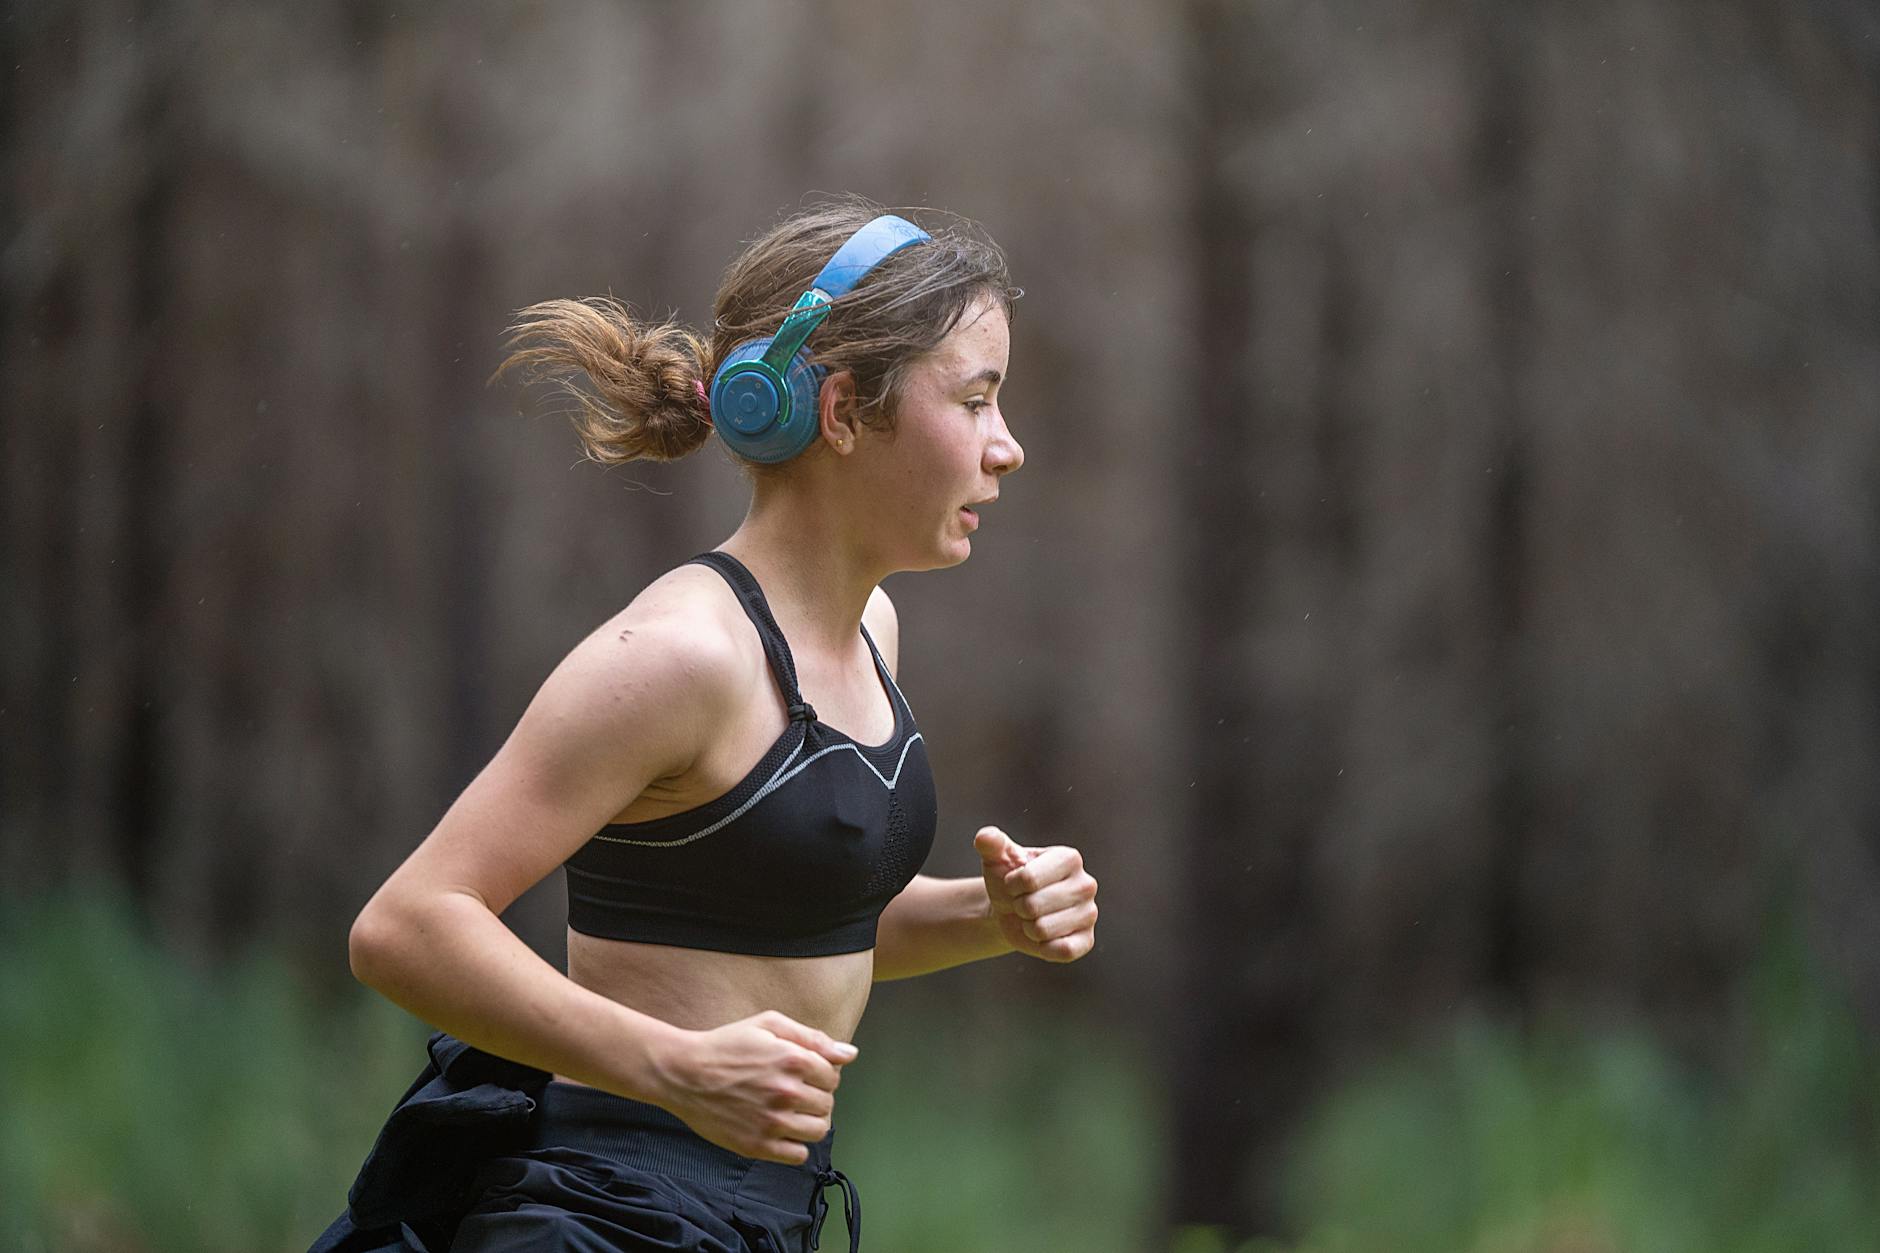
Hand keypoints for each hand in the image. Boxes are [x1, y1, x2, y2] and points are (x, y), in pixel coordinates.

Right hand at [649, 1010, 855, 1163]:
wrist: (683, 1073)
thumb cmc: (725, 1046)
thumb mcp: (768, 1025)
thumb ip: (813, 1038)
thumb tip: (850, 1054)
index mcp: (793, 1060)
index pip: (833, 1076)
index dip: (821, 1074)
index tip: (804, 1074)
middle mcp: (786, 1093)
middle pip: (827, 1104)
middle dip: (816, 1097)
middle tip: (794, 1091)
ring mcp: (772, 1122)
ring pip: (818, 1130)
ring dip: (811, 1121)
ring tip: (792, 1112)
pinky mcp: (757, 1146)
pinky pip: (798, 1155)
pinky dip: (795, 1145)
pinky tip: (781, 1130)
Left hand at [974, 826, 1098, 962]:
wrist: (1012, 910)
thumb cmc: (1008, 878)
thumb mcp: (997, 857)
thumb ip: (990, 842)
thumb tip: (984, 837)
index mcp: (1069, 858)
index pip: (1028, 879)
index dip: (1011, 885)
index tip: (1014, 883)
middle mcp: (1086, 884)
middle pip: (1033, 906)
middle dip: (1018, 908)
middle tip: (1023, 903)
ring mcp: (1089, 913)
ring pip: (1043, 930)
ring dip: (1028, 928)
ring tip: (1033, 918)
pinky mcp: (1087, 940)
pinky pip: (1062, 951)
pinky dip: (1042, 948)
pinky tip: (1043, 937)